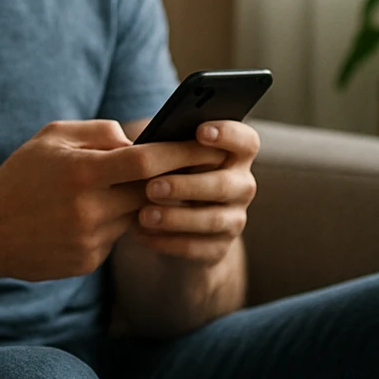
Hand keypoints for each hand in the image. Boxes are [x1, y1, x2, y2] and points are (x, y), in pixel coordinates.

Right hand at [0, 120, 226, 281]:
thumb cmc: (19, 178)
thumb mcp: (49, 139)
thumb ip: (97, 131)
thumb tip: (137, 138)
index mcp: (82, 170)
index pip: (148, 160)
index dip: (183, 151)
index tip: (211, 145)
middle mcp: (90, 207)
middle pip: (151, 191)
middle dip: (170, 180)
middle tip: (190, 169)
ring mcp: (91, 238)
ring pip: (136, 216)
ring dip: (134, 204)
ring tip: (113, 194)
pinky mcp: (89, 261)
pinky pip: (116, 239)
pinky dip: (111, 226)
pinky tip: (84, 220)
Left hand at [126, 119, 258, 264]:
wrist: (175, 226)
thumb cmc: (168, 176)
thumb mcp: (168, 158)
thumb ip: (162, 146)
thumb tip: (134, 145)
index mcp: (233, 156)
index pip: (245, 141)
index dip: (228, 134)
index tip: (200, 131)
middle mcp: (240, 186)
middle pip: (223, 184)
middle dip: (185, 186)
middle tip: (151, 187)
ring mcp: (233, 219)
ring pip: (212, 219)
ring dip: (175, 218)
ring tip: (143, 216)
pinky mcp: (218, 248)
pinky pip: (197, 247)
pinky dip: (167, 242)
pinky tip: (141, 235)